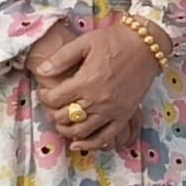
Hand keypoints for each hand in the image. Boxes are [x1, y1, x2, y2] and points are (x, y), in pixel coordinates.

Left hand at [29, 18, 159, 150]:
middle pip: (64, 117)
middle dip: (52, 113)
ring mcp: (111, 111)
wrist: (145, 45)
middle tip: (51, 106)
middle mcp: (97, 100)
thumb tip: (41, 71)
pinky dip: (89, 144)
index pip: (54, 99)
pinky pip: (105, 138)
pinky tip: (78, 144)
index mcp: (85, 82)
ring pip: (81, 131)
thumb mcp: (84, 42)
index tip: (44, 92)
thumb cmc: (114, 41)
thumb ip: (61, 58)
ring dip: (66, 130)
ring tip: (61, 122)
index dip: (43, 96)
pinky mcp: (124, 116)